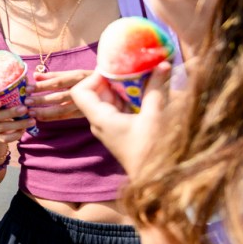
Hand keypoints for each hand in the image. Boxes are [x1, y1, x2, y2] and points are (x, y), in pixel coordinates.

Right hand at [0, 93, 34, 143]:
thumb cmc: (2, 105)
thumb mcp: (4, 97)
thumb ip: (13, 89)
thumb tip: (25, 78)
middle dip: (10, 113)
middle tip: (25, 109)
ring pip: (1, 127)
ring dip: (18, 124)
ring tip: (32, 120)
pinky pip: (4, 139)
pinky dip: (15, 135)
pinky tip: (24, 130)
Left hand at [24, 68, 91, 121]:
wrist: (112, 89)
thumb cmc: (89, 78)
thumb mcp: (74, 73)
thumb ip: (54, 75)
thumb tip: (35, 75)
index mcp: (79, 77)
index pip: (58, 82)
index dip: (43, 85)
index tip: (28, 88)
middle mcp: (82, 90)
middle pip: (59, 96)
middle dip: (42, 99)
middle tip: (27, 101)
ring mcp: (83, 103)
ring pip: (62, 109)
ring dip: (45, 111)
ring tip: (31, 112)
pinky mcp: (83, 113)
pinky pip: (65, 117)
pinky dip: (52, 118)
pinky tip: (40, 118)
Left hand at [71, 62, 171, 177]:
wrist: (156, 180)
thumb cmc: (152, 151)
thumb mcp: (154, 115)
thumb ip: (156, 88)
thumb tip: (163, 63)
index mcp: (100, 118)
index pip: (80, 90)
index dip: (94, 76)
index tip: (117, 70)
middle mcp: (99, 121)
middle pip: (96, 91)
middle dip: (114, 78)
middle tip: (134, 68)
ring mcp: (109, 126)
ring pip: (109, 99)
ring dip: (124, 87)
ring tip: (143, 76)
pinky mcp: (119, 129)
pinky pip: (119, 107)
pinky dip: (129, 97)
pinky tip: (146, 91)